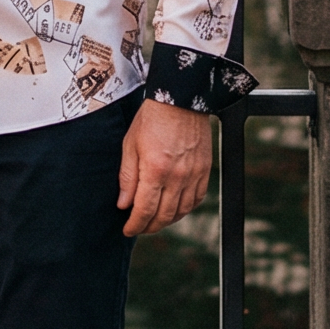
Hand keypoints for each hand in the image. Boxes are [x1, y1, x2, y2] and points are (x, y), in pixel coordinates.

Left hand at [117, 99, 212, 238]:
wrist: (180, 98)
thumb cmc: (152, 119)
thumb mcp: (130, 145)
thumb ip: (127, 178)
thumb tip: (124, 205)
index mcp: (155, 170)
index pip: (145, 210)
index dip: (135, 225)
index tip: (128, 230)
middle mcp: (177, 176)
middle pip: (164, 215)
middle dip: (149, 227)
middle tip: (139, 228)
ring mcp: (194, 174)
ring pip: (182, 211)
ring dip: (167, 220)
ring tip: (155, 220)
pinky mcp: (205, 170)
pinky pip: (197, 199)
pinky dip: (185, 209)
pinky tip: (175, 208)